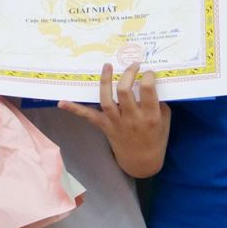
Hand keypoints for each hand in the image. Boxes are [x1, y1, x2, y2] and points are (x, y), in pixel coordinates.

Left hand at [57, 62, 169, 177]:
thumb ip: (158, 102)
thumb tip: (150, 82)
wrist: (142, 162)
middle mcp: (132, 119)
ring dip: (105, 81)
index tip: (148, 72)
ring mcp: (116, 123)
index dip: (148, 76)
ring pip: (107, 100)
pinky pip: (88, 117)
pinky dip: (74, 109)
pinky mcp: (104, 126)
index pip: (148, 91)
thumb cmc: (156, 138)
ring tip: (107, 66)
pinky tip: (61, 102)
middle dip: (128, 74)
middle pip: (125, 92)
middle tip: (133, 65)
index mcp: (150, 116)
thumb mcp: (164, 121)